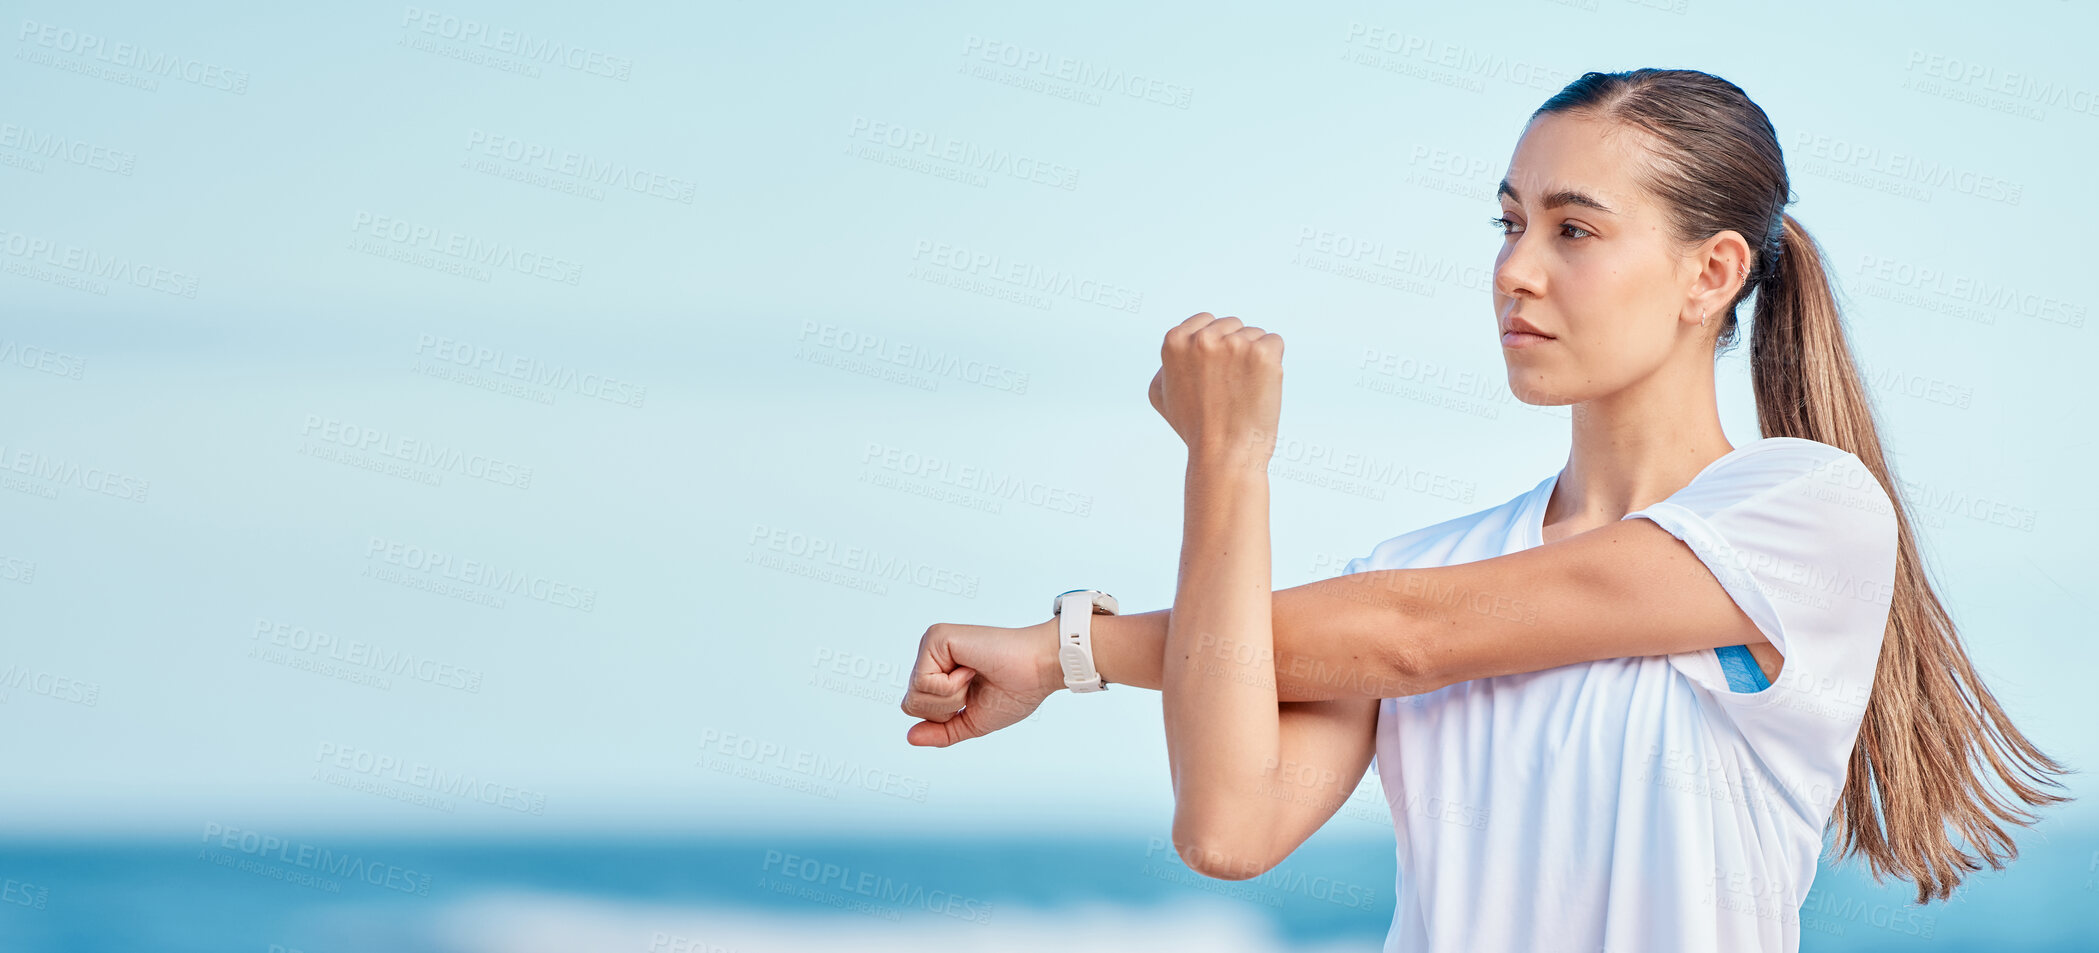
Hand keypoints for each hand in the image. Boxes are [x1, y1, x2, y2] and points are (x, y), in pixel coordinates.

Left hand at [901, 619, 1061, 746]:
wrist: (1037, 671)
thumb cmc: (1015, 691)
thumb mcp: (972, 722)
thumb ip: (942, 731)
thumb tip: (910, 738)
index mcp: (938, 672)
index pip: (914, 708)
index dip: (944, 716)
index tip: (972, 697)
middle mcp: (930, 656)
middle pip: (910, 704)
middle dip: (945, 709)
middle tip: (974, 686)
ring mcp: (931, 644)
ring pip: (915, 694)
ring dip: (951, 697)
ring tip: (973, 676)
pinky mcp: (935, 637)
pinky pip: (923, 682)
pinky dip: (951, 686)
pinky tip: (971, 668)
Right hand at [1148, 312, 1284, 460]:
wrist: (1223, 453)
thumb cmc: (1194, 429)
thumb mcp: (1161, 395)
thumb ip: (1166, 365)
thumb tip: (1181, 345)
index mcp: (1174, 342)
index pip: (1206, 321)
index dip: (1215, 347)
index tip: (1214, 373)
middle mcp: (1202, 338)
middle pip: (1232, 325)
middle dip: (1235, 350)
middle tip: (1228, 387)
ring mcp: (1233, 344)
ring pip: (1254, 334)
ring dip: (1254, 358)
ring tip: (1243, 391)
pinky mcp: (1262, 354)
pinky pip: (1274, 343)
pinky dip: (1273, 364)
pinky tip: (1260, 387)